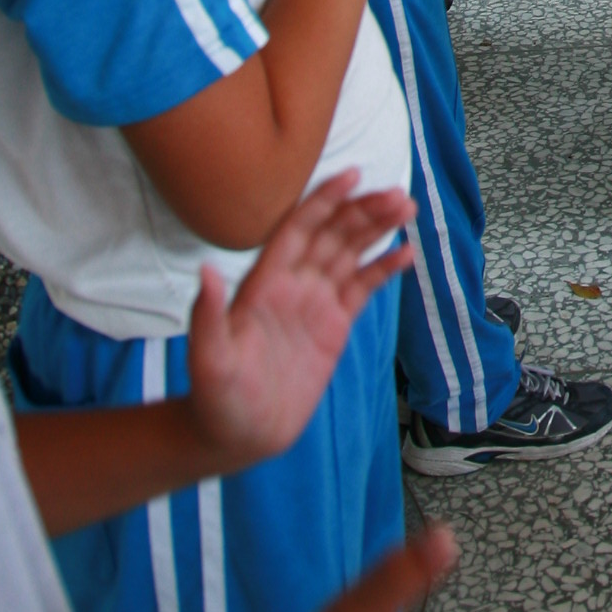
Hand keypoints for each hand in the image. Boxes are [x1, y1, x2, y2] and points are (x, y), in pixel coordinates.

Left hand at [185, 173, 414, 467]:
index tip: (351, 175)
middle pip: (331, 234)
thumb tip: (205, 272)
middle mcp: (291, 284)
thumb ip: (206, 316)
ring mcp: (314, 303)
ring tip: (406, 209)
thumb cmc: (216, 398)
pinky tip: (406, 253)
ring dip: (376, 229)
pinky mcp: (333, 326)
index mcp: (263, 283)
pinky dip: (383, 269)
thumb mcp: (207, 360)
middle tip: (396, 196)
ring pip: (349, 253)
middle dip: (362, 211)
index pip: (297, 229)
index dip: (323, 201)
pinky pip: (362, 288)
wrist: (238, 435)